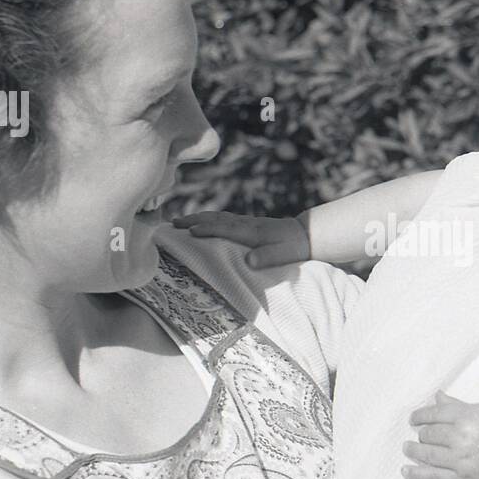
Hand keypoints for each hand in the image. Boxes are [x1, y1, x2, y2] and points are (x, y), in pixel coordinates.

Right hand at [172, 210, 310, 267]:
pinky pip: (223, 219)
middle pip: (216, 219)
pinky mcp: (247, 224)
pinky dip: (208, 219)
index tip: (189, 232)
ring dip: (198, 218)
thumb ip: (269, 257)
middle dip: (194, 220)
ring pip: (218, 217)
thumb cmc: (295, 247)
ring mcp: (246, 222)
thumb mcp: (285, 255)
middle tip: (172, 224)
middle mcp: (247, 224)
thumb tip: (250, 261)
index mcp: (253, 232)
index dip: (207, 230)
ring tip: (178, 221)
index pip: (226, 229)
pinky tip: (201, 222)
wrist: (306, 234)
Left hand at [402, 391, 478, 478]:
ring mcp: (463, 462)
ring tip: (407, 449)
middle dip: (420, 434)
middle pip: (429, 435)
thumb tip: (436, 396)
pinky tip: (406, 471)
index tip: (414, 418)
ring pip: (428, 456)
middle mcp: (463, 439)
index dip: (420, 415)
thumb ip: (457, 405)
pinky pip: (435, 478)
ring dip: (413, 452)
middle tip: (417, 435)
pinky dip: (418, 474)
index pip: (435, 414)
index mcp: (469, 417)